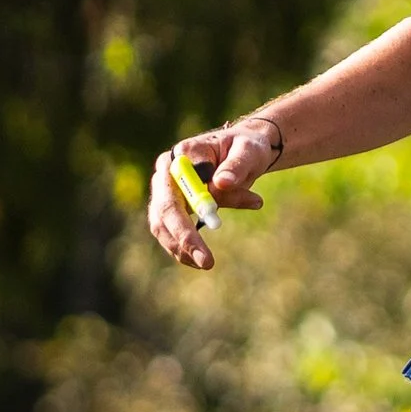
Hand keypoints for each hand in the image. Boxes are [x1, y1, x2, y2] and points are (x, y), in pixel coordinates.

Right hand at [146, 119, 278, 271]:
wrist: (243, 152)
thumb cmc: (246, 148)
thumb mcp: (249, 151)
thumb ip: (237, 166)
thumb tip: (222, 183)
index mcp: (182, 155)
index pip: (179, 184)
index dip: (194, 205)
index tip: (215, 222)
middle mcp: (166, 173)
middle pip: (164, 209)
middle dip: (184, 238)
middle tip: (207, 262)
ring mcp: (165, 192)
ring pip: (162, 225)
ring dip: (181, 248)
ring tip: (206, 264)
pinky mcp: (171, 208)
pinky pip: (170, 232)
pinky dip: (184, 248)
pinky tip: (201, 260)